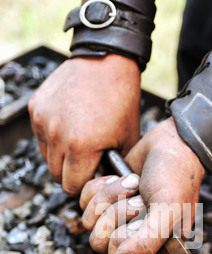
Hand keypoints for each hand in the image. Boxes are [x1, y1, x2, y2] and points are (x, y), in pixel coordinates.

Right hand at [28, 54, 140, 195]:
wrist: (107, 61)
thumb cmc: (121, 100)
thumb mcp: (127, 140)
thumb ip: (115, 167)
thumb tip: (107, 185)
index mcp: (81, 146)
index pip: (71, 186)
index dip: (83, 185)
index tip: (92, 176)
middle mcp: (57, 134)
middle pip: (56, 175)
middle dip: (71, 173)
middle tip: (86, 161)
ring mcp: (44, 120)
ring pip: (46, 157)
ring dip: (60, 155)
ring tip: (79, 141)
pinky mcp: (36, 108)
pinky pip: (40, 136)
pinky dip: (52, 136)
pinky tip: (70, 124)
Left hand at [79, 117, 205, 253]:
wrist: (172, 142)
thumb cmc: (177, 177)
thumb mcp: (168, 212)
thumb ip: (146, 244)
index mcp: (153, 251)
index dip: (122, 241)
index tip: (141, 220)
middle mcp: (133, 239)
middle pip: (99, 243)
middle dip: (116, 215)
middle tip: (139, 199)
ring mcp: (117, 220)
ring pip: (89, 221)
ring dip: (109, 197)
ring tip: (133, 184)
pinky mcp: (106, 201)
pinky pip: (84, 202)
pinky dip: (100, 186)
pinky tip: (121, 178)